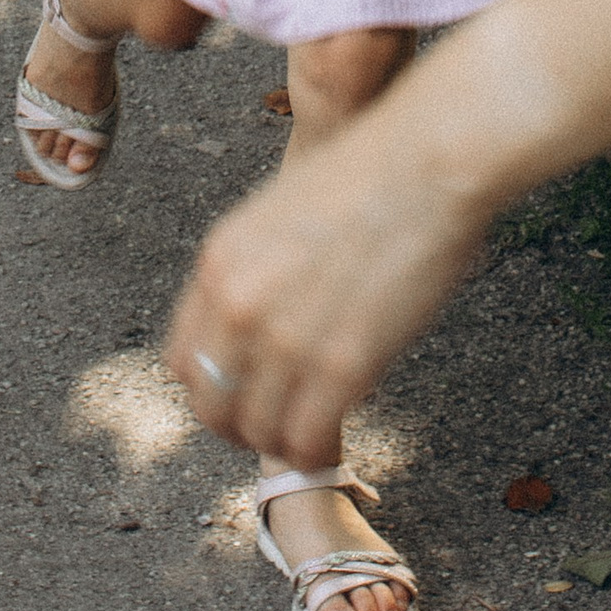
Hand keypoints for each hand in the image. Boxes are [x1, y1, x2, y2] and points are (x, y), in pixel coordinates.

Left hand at [165, 119, 493, 470]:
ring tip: (309, 435)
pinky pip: (306, 440)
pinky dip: (316, 451)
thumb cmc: (372, 175)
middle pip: (211, 406)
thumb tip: (261, 329)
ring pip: (259, 432)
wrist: (428, 158)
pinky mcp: (342, 364)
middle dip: (240, 427)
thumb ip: (257, 272)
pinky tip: (334, 440)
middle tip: (273, 429)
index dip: (212, 390)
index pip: (182, 361)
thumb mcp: (279, 214)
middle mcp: (239, 305)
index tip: (239, 398)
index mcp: (219, 263)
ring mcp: (287, 338)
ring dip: (282, 441)